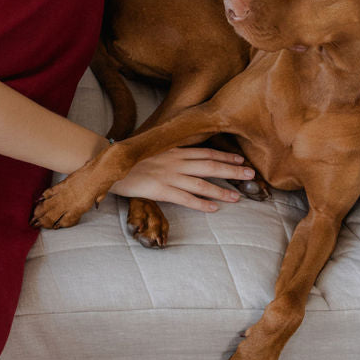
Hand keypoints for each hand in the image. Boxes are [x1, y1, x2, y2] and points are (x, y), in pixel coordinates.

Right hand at [111, 146, 253, 212]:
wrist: (109, 165)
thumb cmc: (130, 160)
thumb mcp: (153, 150)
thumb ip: (169, 153)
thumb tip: (185, 157)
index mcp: (174, 150)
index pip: (205, 152)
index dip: (225, 156)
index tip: (241, 159)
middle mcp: (175, 161)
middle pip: (209, 165)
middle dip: (231, 170)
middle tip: (250, 174)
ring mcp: (168, 176)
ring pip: (201, 183)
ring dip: (221, 190)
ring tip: (238, 196)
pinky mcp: (160, 190)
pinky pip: (184, 198)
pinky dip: (200, 203)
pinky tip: (213, 208)